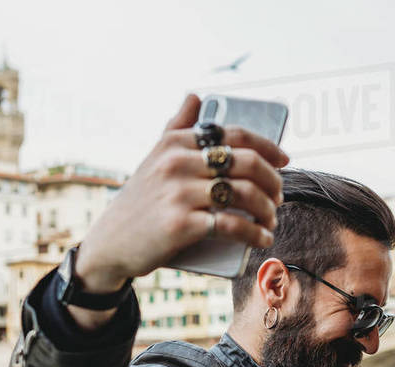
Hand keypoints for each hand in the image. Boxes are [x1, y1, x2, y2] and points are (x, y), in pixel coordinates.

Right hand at [76, 93, 288, 292]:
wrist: (111, 244)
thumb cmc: (140, 201)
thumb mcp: (154, 159)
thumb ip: (175, 127)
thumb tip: (195, 95)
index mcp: (175, 143)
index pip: (233, 135)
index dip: (267, 147)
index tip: (284, 160)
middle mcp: (177, 163)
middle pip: (246, 163)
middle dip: (273, 180)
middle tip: (279, 196)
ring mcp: (178, 193)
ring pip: (244, 194)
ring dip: (268, 209)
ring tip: (271, 219)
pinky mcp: (181, 225)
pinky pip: (231, 225)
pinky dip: (255, 233)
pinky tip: (263, 238)